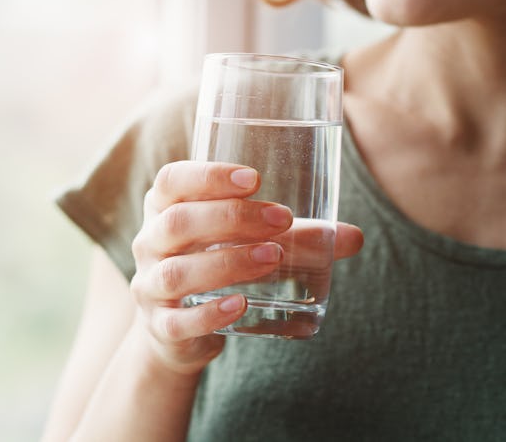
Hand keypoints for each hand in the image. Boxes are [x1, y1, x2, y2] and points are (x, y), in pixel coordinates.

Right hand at [129, 161, 362, 374]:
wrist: (180, 330)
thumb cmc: (218, 264)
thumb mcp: (251, 242)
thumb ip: (299, 237)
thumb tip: (355, 237)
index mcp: (166, 208)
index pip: (173, 180)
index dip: (208, 175)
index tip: (254, 178)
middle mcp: (150, 243)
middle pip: (177, 222)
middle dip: (231, 217)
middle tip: (281, 219)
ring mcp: (150, 286)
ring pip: (177, 272)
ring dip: (227, 262)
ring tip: (272, 257)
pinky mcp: (161, 327)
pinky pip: (178, 321)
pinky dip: (209, 314)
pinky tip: (241, 305)